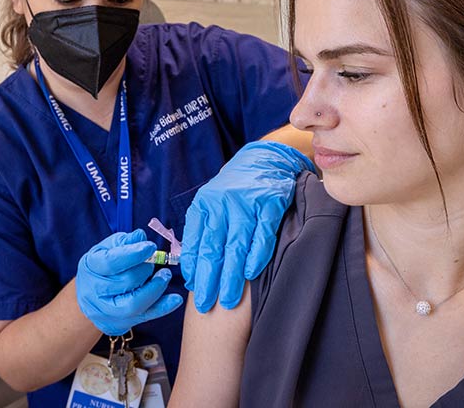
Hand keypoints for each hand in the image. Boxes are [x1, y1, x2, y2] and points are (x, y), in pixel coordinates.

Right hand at [76, 229, 183, 335]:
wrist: (90, 294)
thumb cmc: (102, 266)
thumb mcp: (108, 248)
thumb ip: (125, 242)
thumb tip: (140, 236)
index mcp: (91, 267)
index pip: (112, 262)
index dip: (133, 254)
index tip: (151, 247)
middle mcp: (95, 292)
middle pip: (126, 282)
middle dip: (146, 269)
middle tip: (154, 260)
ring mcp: (106, 311)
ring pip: (134, 304)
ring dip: (156, 288)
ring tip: (165, 275)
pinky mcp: (119, 323)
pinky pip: (144, 317)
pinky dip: (163, 308)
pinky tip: (176, 299)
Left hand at [181, 141, 314, 312]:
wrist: (266, 158)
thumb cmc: (236, 188)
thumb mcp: (213, 202)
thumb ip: (204, 229)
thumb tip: (193, 268)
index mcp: (205, 204)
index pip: (196, 241)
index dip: (194, 268)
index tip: (194, 290)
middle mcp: (223, 202)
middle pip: (214, 247)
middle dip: (210, 279)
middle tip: (206, 304)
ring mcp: (247, 202)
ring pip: (237, 245)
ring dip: (232, 275)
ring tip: (229, 299)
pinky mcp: (270, 203)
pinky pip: (262, 234)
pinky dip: (257, 255)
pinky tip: (251, 273)